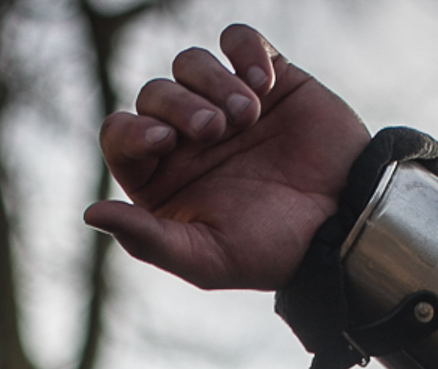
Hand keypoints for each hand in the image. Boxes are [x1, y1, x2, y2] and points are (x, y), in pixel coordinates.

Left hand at [85, 23, 370, 289]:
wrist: (347, 225)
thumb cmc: (274, 251)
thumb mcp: (207, 259)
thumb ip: (147, 240)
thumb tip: (90, 212)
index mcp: (163, 179)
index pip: (120, 135)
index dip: (131, 130)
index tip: (162, 141)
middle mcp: (188, 138)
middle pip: (154, 93)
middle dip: (179, 106)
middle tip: (217, 131)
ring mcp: (227, 104)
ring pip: (191, 62)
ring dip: (213, 82)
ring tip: (248, 115)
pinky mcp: (269, 79)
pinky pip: (238, 41)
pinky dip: (244, 52)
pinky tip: (265, 85)